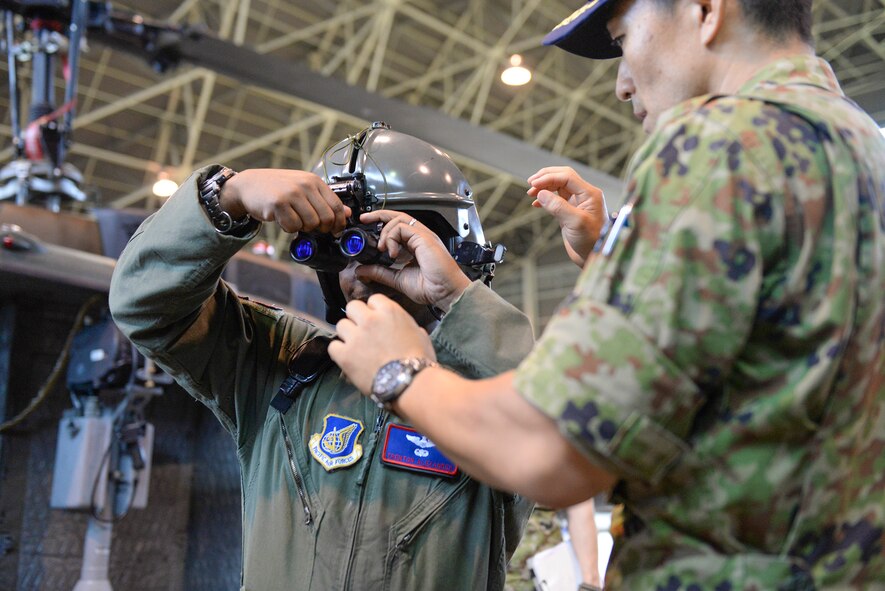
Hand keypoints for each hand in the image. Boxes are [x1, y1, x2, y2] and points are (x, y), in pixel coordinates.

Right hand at [219, 168, 349, 233]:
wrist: (248, 184)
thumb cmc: (277, 187)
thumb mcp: (303, 189)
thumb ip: (324, 200)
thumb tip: (348, 212)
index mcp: (314, 181)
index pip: (337, 206)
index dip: (339, 222)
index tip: (336, 230)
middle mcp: (304, 185)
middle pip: (326, 218)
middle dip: (321, 228)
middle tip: (310, 226)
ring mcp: (291, 194)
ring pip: (311, 224)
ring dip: (303, 228)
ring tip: (294, 219)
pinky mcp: (278, 204)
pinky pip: (293, 226)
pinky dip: (289, 228)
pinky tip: (283, 219)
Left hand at [329, 294, 435, 393]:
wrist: (409, 382)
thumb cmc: (419, 360)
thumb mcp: (420, 335)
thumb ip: (405, 325)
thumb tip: (403, 328)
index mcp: (389, 311)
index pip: (373, 300)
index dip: (375, 310)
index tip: (378, 321)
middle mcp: (369, 319)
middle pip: (352, 307)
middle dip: (356, 317)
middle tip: (363, 331)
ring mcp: (355, 336)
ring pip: (341, 325)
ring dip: (347, 334)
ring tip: (356, 347)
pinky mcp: (344, 355)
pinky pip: (333, 346)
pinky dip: (339, 352)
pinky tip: (348, 358)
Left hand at [354, 210, 470, 312]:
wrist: (446, 292)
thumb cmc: (432, 288)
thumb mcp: (398, 279)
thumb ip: (380, 272)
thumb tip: (362, 270)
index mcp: (415, 245)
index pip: (397, 227)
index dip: (381, 223)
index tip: (367, 225)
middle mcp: (420, 237)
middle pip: (397, 217)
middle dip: (378, 215)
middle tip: (364, 219)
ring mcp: (423, 235)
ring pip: (398, 220)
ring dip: (385, 233)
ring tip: (382, 249)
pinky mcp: (423, 237)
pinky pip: (402, 227)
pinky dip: (392, 237)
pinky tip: (392, 252)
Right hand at [527, 167, 605, 266]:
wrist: (594, 256)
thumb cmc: (591, 241)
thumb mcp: (575, 222)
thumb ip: (558, 206)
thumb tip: (541, 194)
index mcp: (589, 194)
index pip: (566, 177)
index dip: (548, 177)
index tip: (534, 184)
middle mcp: (584, 195)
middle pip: (562, 177)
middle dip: (545, 178)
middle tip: (531, 183)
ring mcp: (577, 203)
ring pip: (558, 187)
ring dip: (544, 187)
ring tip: (531, 193)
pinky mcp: (570, 212)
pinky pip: (556, 198)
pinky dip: (545, 198)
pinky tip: (536, 203)